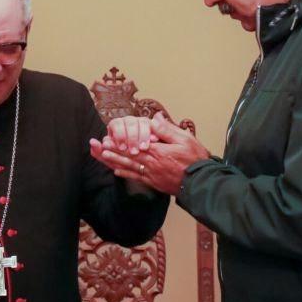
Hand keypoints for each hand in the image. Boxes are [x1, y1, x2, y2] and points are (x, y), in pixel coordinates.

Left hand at [90, 112, 210, 194]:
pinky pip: (136, 178)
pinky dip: (126, 175)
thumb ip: (167, 130)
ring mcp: (152, 175)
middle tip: (99, 147)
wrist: (201, 183)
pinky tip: (116, 172)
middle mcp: (151, 164)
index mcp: (158, 152)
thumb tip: (155, 118)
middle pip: (128, 156)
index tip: (108, 138)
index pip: (134, 145)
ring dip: (115, 161)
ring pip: (129, 167)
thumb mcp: (185, 140)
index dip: (120, 143)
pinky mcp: (154, 183)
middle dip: (112, 151)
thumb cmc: (195, 160)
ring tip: (103, 156)